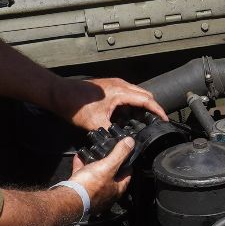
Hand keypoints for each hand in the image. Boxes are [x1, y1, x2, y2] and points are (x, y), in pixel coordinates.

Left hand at [50, 76, 166, 131]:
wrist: (59, 93)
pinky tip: (129, 113)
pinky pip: (127, 92)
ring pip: (136, 92)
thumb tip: (121, 142)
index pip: (146, 99)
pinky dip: (133, 101)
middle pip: (144, 94)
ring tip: (145, 118)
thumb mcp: (95, 123)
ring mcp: (113, 83)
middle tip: (157, 120)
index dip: (158, 110)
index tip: (165, 119)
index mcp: (120, 92)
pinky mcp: (108, 86)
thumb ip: (111, 132)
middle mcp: (119, 84)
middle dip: (153, 106)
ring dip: (142, 103)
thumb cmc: (75, 105)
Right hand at [69, 137, 135, 212]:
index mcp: (117, 189)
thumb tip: (131, 142)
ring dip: (94, 163)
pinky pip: (82, 175)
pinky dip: (81, 166)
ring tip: (93, 153)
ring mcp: (93, 193)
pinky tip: (79, 157)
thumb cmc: (90, 186)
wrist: (69, 198)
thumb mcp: (108, 166)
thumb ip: (120, 153)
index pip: (128, 173)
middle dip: (109, 162)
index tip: (126, 152)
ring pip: (96, 175)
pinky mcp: (80, 191)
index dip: (128, 161)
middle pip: (111, 174)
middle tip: (108, 151)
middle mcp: (107, 193)